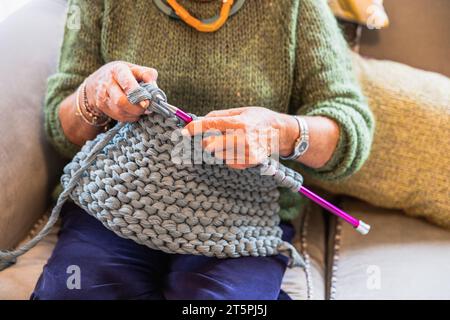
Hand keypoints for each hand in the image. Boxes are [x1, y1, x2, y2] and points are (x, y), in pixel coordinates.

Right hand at [84, 61, 157, 121]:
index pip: (127, 83)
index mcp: (118, 70)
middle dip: (137, 108)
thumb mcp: (136, 69)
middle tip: (147, 108)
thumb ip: (148, 76)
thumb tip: (155, 92)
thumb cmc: (124, 74)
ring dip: (134, 114)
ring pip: (120, 112)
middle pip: (121, 101)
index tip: (147, 103)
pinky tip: (134, 112)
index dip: (138, 95)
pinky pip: (119, 117)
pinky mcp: (102, 106)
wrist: (100, 80)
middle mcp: (107, 82)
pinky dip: (130, 117)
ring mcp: (102, 95)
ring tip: (141, 110)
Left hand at [181, 107, 298, 168]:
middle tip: (211, 136)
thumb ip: (219, 116)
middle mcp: (243, 139)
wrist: (281, 133)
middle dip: (206, 141)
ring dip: (218, 149)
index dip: (194, 128)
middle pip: (210, 145)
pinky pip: (228, 162)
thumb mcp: (241, 110)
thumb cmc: (260, 118)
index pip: (210, 125)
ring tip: (231, 141)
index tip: (184, 131)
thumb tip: (200, 121)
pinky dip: (228, 156)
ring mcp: (246, 153)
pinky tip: (238, 149)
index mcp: (240, 123)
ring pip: (217, 155)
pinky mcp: (249, 163)